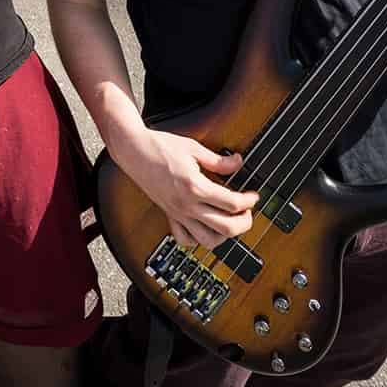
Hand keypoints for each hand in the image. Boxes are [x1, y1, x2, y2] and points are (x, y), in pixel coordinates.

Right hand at [113, 127, 258, 249]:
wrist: (134, 151)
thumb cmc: (160, 146)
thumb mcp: (193, 148)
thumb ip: (218, 160)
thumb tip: (238, 163)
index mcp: (195, 186)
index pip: (232, 203)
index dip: (248, 200)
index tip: (253, 195)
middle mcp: (187, 205)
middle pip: (226, 227)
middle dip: (244, 223)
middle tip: (248, 212)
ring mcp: (177, 213)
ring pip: (207, 240)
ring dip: (224, 236)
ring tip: (230, 222)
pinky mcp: (169, 215)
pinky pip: (185, 239)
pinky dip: (198, 239)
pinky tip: (205, 227)